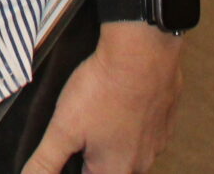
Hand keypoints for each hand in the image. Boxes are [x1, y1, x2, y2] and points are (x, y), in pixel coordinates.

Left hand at [19, 25, 180, 173]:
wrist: (142, 51)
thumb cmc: (103, 89)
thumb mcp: (63, 128)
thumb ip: (46, 161)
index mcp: (116, 170)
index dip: (72, 163)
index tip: (69, 146)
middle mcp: (142, 162)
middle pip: (110, 166)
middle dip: (93, 151)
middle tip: (81, 126)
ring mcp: (159, 139)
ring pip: (131, 147)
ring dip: (113, 136)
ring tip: (97, 111)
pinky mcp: (167, 116)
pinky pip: (147, 125)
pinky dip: (132, 117)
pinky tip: (119, 99)